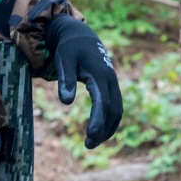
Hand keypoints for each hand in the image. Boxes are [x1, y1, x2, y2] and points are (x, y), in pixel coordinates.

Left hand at [45, 17, 122, 148]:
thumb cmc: (69, 48)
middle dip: (103, 129)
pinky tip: (100, 131)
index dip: (98, 121)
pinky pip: (115, 106)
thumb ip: (65, 80)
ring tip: (92, 142)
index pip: (103, 103)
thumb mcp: (63, 60)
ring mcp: (113, 83)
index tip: (90, 136)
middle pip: (113, 110)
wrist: (80, 35)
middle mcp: (110, 80)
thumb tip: (66, 102)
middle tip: (88, 145)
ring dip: (108, 128)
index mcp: (99, 75)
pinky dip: (110, 120)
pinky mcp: (110, 85)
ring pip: (117, 110)